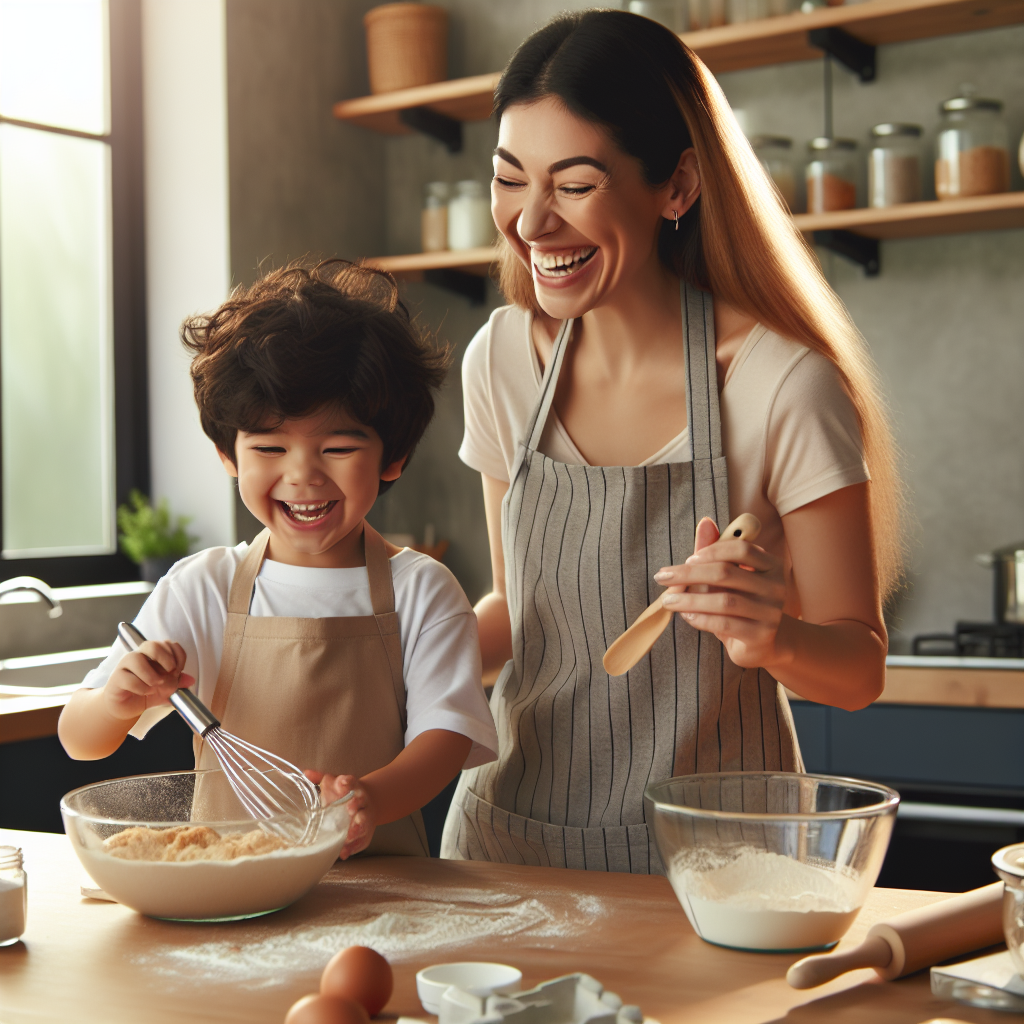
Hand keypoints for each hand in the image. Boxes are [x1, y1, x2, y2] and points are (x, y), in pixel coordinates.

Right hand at [103, 641, 193, 720]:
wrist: (126, 707)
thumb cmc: (146, 692)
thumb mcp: (167, 688)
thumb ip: (178, 683)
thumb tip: (190, 680)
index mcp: (153, 654)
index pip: (168, 644)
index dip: (178, 655)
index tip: (179, 670)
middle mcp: (139, 655)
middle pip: (152, 645)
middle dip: (165, 658)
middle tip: (170, 672)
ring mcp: (125, 665)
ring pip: (136, 658)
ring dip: (151, 675)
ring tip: (156, 685)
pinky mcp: (116, 679)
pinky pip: (128, 679)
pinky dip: (141, 688)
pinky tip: (145, 692)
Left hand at [304, 771, 375, 859]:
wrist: (367, 802)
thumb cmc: (344, 793)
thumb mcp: (333, 783)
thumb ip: (320, 778)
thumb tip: (306, 773)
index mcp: (353, 786)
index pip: (351, 781)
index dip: (347, 783)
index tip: (343, 783)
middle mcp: (361, 800)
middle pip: (360, 801)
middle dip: (356, 804)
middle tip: (350, 809)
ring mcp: (365, 815)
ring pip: (364, 821)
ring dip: (357, 828)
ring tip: (349, 835)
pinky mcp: (366, 831)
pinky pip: (362, 839)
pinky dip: (354, 847)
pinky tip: (344, 852)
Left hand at [654, 517, 788, 668]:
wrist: (764, 643)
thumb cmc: (742, 604)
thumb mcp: (730, 577)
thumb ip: (716, 552)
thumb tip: (705, 522)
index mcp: (771, 565)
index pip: (741, 549)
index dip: (711, 551)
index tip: (687, 559)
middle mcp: (776, 586)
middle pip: (727, 573)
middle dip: (689, 574)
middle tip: (662, 577)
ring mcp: (771, 612)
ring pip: (724, 600)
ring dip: (689, 599)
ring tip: (668, 600)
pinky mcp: (761, 635)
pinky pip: (724, 623)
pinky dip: (700, 618)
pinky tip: (685, 615)